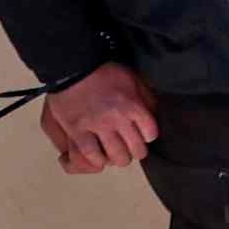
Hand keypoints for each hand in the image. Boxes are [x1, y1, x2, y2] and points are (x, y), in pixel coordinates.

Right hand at [38, 68, 158, 177]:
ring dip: (118, 158)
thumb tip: (154, 114)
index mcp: (133, 105)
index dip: (147, 137)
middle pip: (135, 149)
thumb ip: (146, 98)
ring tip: (116, 155)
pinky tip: (99, 158)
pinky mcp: (77, 130)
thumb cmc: (105, 73)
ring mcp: (97, 126)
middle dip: (135, 151)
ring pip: (115, 155)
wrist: (75, 68)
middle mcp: (118, 118)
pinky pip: (91, 154)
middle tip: (129, 148)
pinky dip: (97, 160)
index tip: (142, 136)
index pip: (150, 134)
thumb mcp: (134, 80)